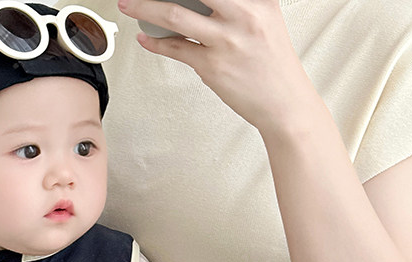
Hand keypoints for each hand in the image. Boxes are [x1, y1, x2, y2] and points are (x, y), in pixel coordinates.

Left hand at [117, 0, 317, 134]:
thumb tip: (206, 2)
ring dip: (145, 8)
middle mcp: (243, 14)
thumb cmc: (272, 63)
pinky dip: (155, 43)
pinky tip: (145, 37)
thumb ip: (243, 3)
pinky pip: (176, 49)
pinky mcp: (212, 66)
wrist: (284, 102)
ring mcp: (225, 41)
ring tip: (128, 4)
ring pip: (175, 16)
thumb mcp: (267, 18)